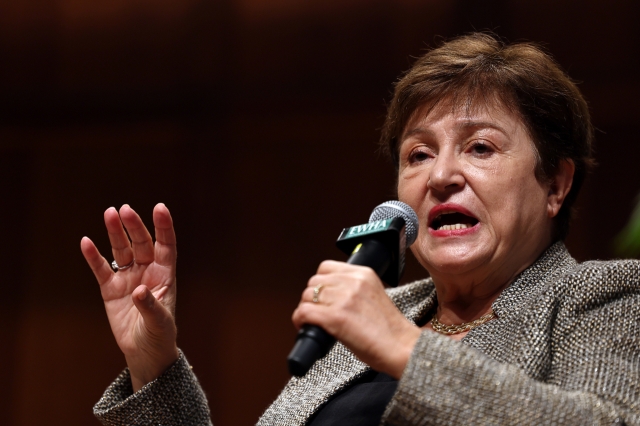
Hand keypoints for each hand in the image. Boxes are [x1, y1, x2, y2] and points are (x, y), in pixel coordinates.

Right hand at [81, 203, 178, 391]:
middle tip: (124, 210)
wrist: (144, 351)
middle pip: (141, 243)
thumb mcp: (159, 322)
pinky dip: (93, 257)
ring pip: (121, 250)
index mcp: (164, 275)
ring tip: (109, 213)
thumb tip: (139, 291)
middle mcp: (147, 271)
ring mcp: (128, 278)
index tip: (159, 208)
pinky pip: (101, 269)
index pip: (166, 245)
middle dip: (134, 226)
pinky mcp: (111, 289)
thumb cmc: (159, 334)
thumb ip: (150, 306)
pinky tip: (86, 242)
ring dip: (115, 233)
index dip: (163, 227)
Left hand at [292, 261, 421, 378]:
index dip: (320, 282)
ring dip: (306, 309)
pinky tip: (305, 327)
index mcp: (364, 273)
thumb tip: (329, 295)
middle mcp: (353, 282)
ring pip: (307, 296)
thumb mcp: (374, 295)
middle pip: (314, 282)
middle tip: (317, 311)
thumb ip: (354, 289)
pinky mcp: (336, 317)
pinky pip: (304, 312)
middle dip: (312, 297)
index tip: (322, 296)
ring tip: (312, 321)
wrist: (402, 348)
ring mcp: (344, 298)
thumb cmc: (390, 330)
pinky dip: (300, 320)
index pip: (326, 267)